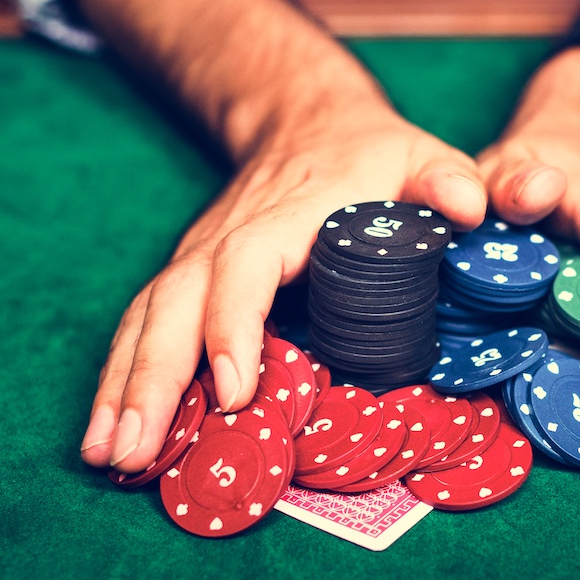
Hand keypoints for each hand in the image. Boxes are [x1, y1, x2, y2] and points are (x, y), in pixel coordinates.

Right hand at [80, 100, 485, 470]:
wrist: (308, 124)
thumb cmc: (368, 154)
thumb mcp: (417, 154)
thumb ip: (447, 178)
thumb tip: (471, 209)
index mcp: (285, 216)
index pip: (246, 265)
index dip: (235, 324)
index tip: (236, 388)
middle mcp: (227, 238)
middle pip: (175, 303)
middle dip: (153, 378)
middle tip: (134, 451)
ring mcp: (200, 258)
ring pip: (148, 320)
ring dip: (123, 389)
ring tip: (108, 455)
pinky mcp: (191, 278)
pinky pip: (147, 327)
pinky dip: (124, 378)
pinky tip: (111, 430)